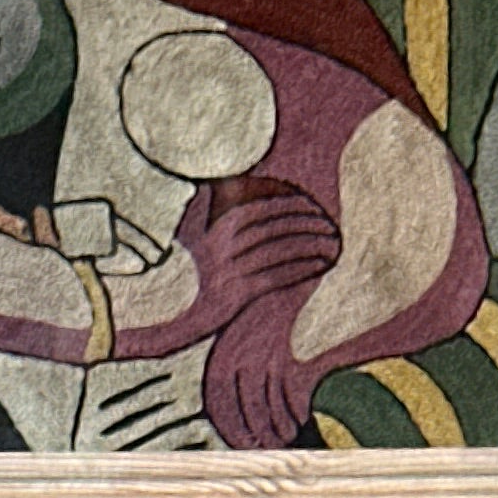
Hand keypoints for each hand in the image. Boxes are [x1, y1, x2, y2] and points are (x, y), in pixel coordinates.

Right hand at [117, 176, 338, 357]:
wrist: (167, 315)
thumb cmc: (179, 273)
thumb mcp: (186, 234)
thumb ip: (201, 207)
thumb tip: (213, 182)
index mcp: (213, 228)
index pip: (258, 207)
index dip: (286, 202)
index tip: (308, 201)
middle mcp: (222, 247)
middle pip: (272, 227)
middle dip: (303, 221)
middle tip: (326, 220)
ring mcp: (231, 271)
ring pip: (279, 250)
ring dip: (308, 242)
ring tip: (330, 239)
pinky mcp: (238, 296)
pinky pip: (277, 277)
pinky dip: (301, 268)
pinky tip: (319, 264)